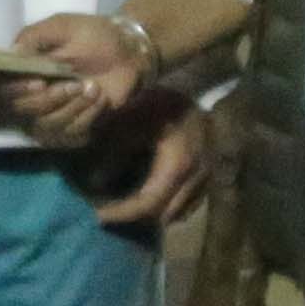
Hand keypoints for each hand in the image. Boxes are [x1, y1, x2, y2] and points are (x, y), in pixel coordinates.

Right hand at [7, 12, 147, 148]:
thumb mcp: (63, 26)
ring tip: (94, 87)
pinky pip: (72, 132)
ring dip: (73, 108)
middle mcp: (35, 93)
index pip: (6, 88)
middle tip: (76, 84)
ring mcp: (56, 110)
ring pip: (49, 125)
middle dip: (52, 100)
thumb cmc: (95, 34)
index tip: (39, 83)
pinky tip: (101, 99)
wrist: (130, 50)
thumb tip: (11, 53)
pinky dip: (88, 116)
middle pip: (26, 111)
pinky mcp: (76, 123)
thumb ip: (35, 37)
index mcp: (27, 69)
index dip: (17, 91)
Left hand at [87, 91, 209, 229]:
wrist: (199, 88)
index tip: (98, 216)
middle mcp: (195, 180)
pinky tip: (149, 197)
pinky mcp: (209, 176)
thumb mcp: (133, 123)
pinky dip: (167, 206)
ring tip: (125, 207)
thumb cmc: (163, 103)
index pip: (147, 204)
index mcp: (178, 166)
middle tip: (109, 212)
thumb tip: (95, 183)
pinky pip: (187, 204)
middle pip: (162, 215)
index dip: (121, 214)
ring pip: (177, 213)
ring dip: (151, 214)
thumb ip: (114, 153)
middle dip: (134, 217)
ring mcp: (206, 180)